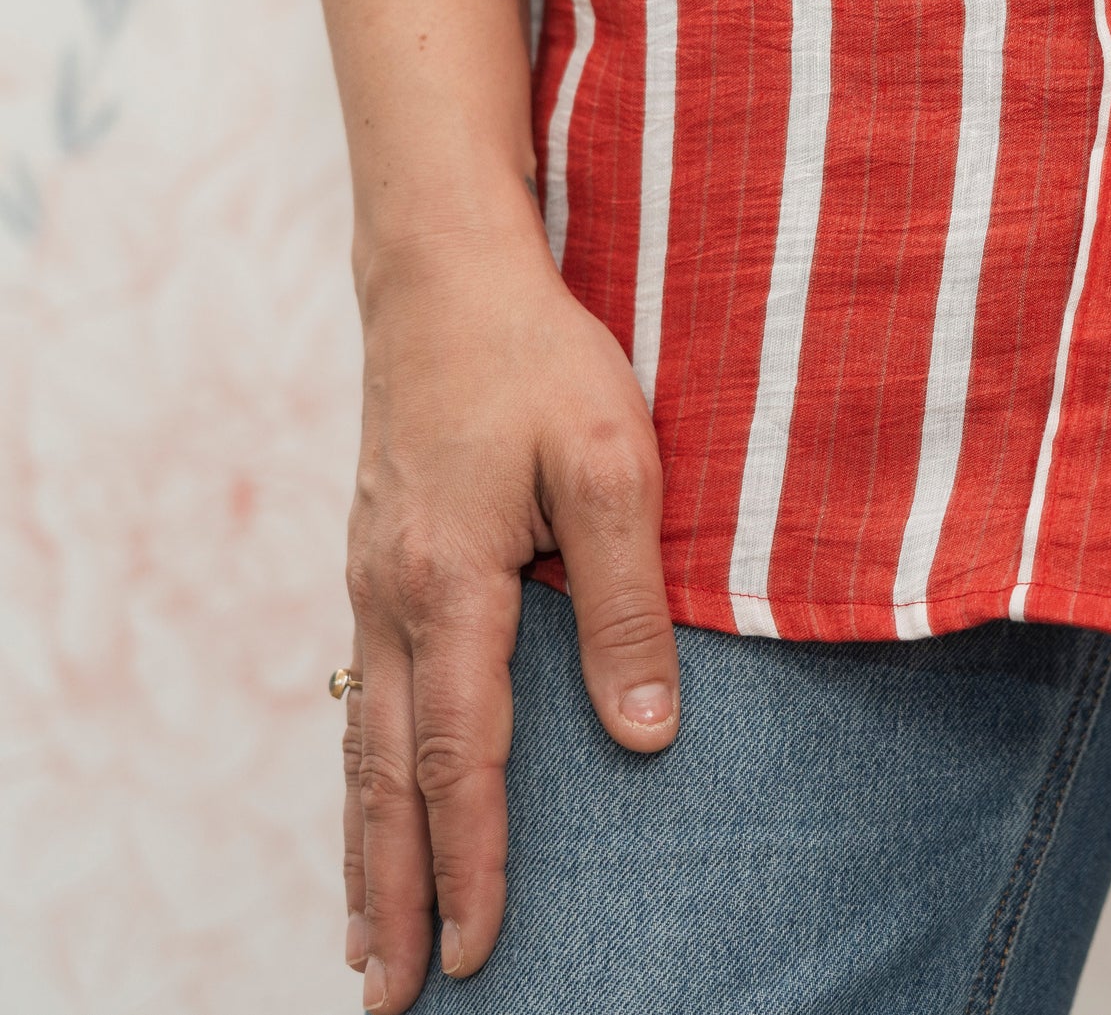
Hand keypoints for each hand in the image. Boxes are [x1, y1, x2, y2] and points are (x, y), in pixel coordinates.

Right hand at [341, 228, 677, 1012]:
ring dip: (362, 851)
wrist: (444, 274)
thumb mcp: (613, 467)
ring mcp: (369, 582)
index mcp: (448, 583)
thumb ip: (624, 604)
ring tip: (363, 943)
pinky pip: (361, 696)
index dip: (472, 858)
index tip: (477, 948)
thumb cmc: (540, 360)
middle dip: (392, 893)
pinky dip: (360, 777)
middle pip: (384, 777)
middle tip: (391, 999)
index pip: (462, 755)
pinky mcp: (375, 563)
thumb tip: (646, 736)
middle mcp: (389, 597)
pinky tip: (369, 809)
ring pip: (359, 744)